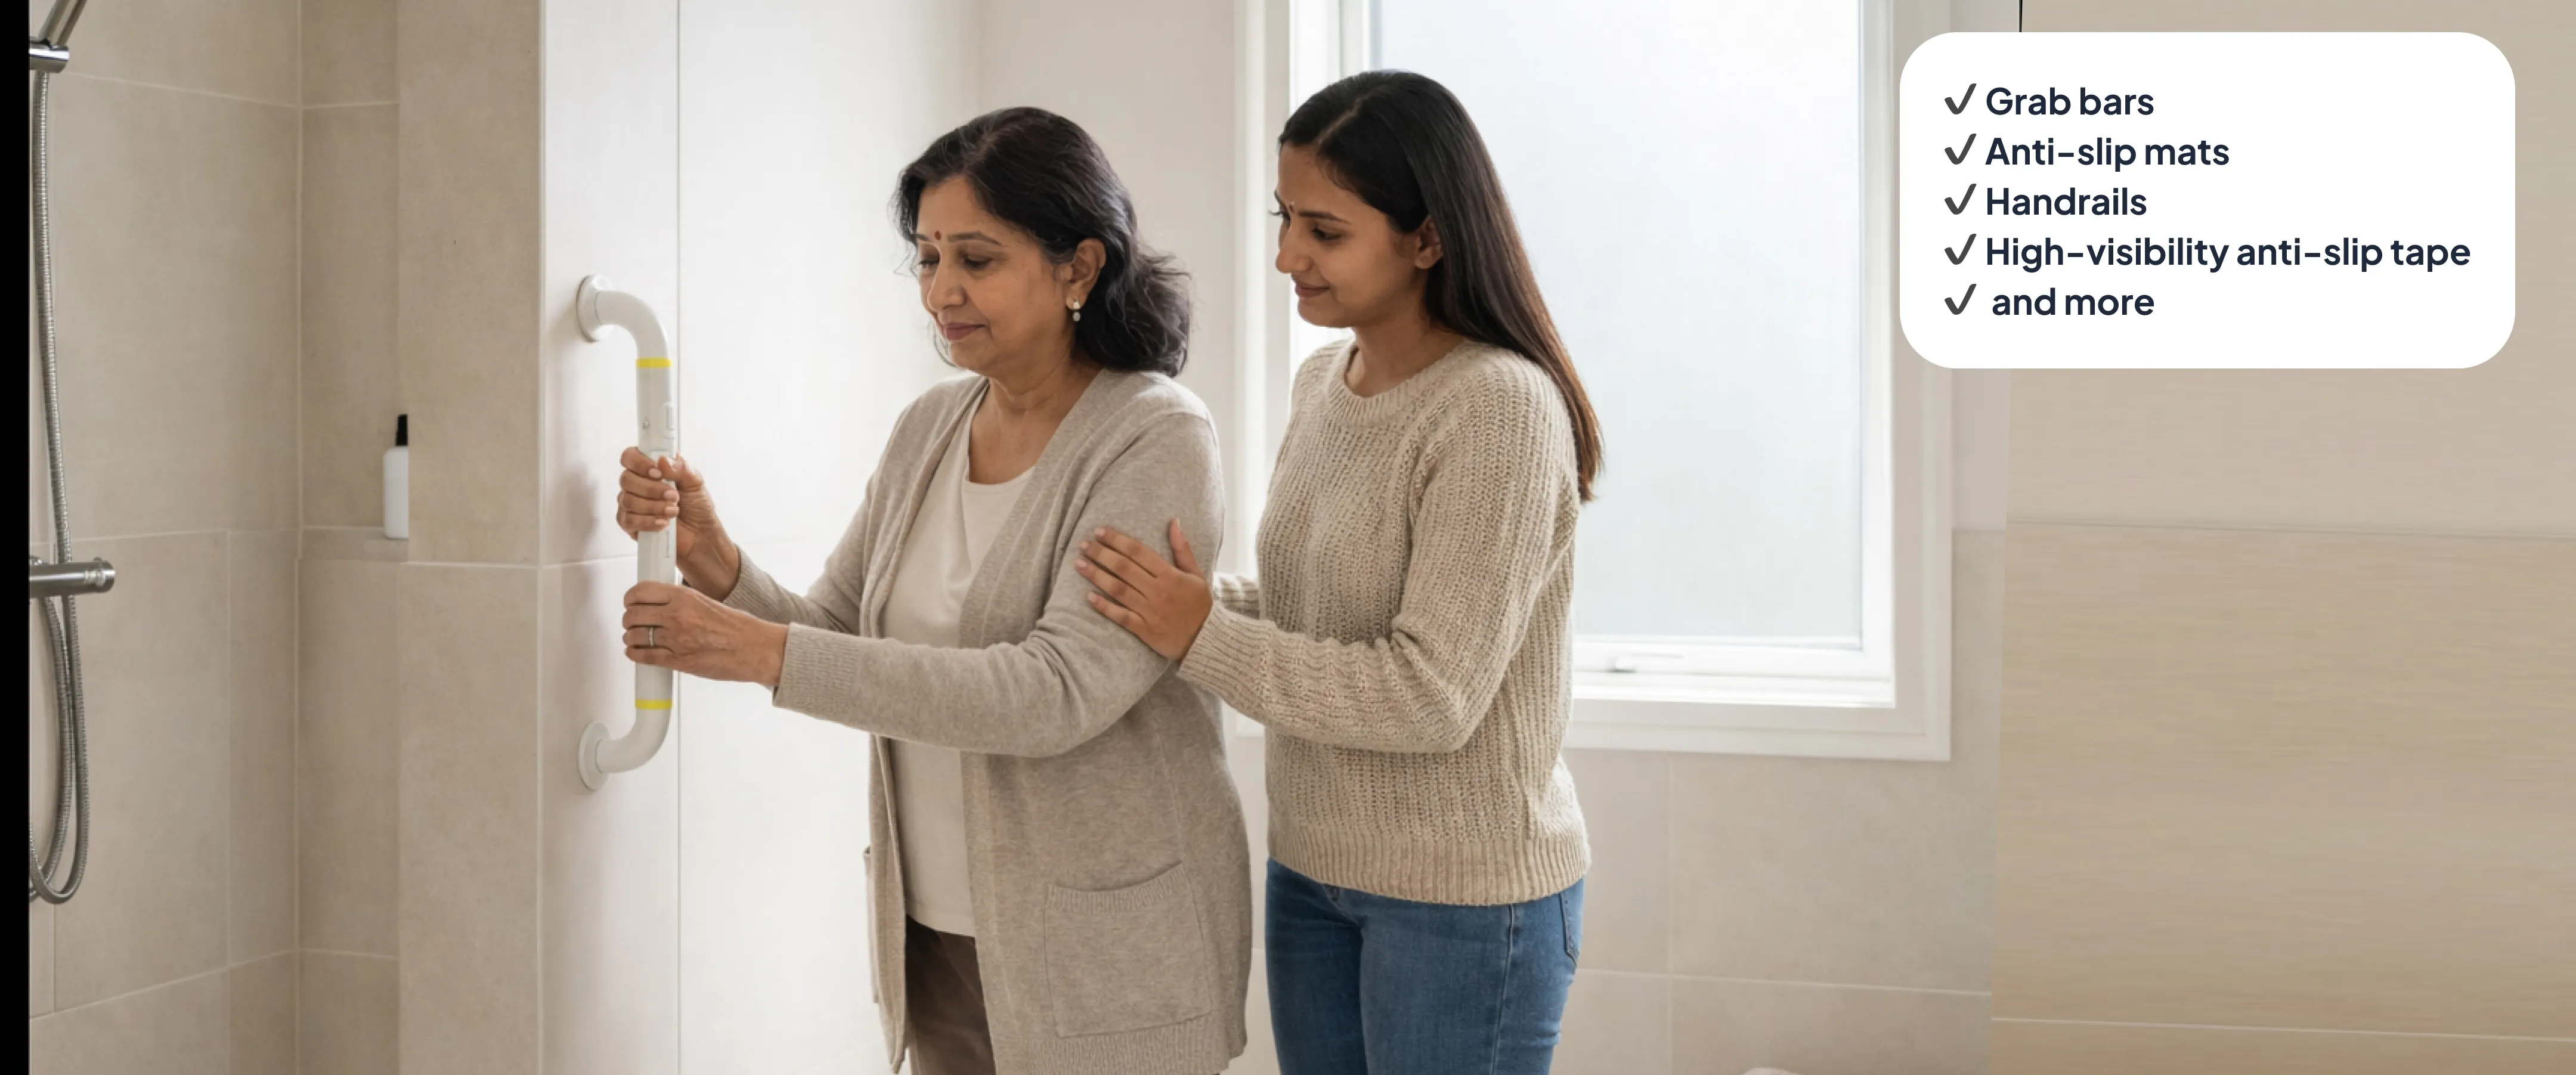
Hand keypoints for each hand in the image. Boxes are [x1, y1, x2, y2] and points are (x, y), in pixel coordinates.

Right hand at [615, 448, 738, 594]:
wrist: (700, 535)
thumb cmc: (697, 507)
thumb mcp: (695, 482)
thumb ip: (681, 467)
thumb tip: (662, 460)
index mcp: (650, 469)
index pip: (630, 456)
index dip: (639, 462)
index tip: (657, 472)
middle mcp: (637, 484)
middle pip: (626, 479)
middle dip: (652, 489)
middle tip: (673, 496)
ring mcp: (631, 504)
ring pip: (627, 499)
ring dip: (653, 506)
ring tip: (673, 511)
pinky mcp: (630, 523)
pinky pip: (628, 519)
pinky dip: (647, 521)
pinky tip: (663, 523)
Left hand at [623, 581, 788, 687]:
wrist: (753, 649)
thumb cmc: (737, 627)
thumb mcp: (705, 601)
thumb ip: (681, 602)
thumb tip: (661, 605)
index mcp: (683, 597)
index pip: (640, 591)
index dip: (630, 598)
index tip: (630, 601)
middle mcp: (676, 616)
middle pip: (633, 615)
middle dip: (629, 619)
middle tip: (633, 621)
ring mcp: (675, 639)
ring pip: (635, 636)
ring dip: (631, 638)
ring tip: (635, 638)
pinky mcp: (678, 660)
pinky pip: (645, 656)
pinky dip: (635, 654)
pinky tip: (636, 652)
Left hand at [1074, 520, 1212, 661]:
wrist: (1207, 640)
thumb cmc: (1200, 605)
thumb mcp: (1196, 574)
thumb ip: (1183, 549)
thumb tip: (1174, 522)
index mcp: (1170, 575)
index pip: (1139, 552)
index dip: (1118, 540)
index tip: (1100, 531)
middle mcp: (1158, 591)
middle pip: (1124, 568)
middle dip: (1101, 554)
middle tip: (1083, 545)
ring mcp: (1150, 611)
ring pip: (1119, 589)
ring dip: (1097, 575)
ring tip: (1079, 564)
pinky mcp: (1145, 630)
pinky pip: (1121, 616)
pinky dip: (1105, 607)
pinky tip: (1089, 597)